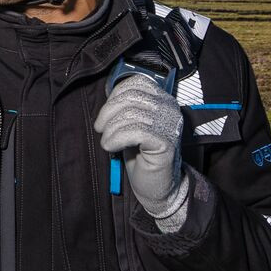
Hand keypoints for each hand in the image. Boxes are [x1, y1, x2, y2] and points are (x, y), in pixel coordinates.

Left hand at [94, 74, 188, 222]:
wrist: (156, 187)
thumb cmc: (141, 156)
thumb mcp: (132, 125)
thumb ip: (125, 108)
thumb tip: (108, 99)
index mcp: (162, 99)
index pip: (136, 83)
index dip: (115, 96)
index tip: (105, 115)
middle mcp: (169, 108)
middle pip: (131, 96)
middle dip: (108, 112)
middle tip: (101, 129)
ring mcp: (170, 124)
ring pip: (130, 114)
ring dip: (111, 130)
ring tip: (107, 142)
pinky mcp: (166, 142)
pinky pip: (135, 132)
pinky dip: (116, 139)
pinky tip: (111, 148)